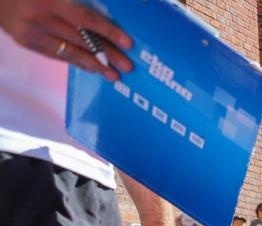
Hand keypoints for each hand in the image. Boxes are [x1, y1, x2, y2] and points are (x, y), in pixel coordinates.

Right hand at [0, 0, 133, 78]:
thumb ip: (77, 0)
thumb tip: (102, 12)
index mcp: (49, 1)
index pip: (86, 19)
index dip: (109, 31)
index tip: (128, 43)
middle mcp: (40, 19)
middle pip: (82, 40)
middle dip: (108, 54)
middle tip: (128, 66)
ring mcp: (32, 33)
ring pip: (70, 52)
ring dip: (94, 65)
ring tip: (114, 75)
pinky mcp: (26, 43)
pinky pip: (56, 55)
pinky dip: (75, 61)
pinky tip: (91, 68)